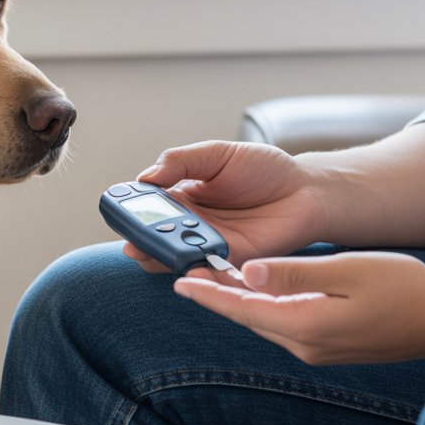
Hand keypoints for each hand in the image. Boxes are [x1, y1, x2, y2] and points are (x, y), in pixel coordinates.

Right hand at [124, 141, 322, 271]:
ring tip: (149, 250)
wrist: (306, 189)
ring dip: (159, 255)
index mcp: (183, 195)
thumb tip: (146, 177)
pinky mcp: (230, 261)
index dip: (130, 208)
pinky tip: (182, 265)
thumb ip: (181, 161)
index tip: (119, 207)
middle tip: (131, 238)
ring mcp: (208, 244)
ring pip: (173, 256)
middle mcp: (191, 223)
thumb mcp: (217, 153)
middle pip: (155, 235)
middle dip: (139, 238)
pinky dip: (192, 270)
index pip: (148, 205)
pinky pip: (205, 269)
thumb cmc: (265, 169)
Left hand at [173, 252, 424, 363]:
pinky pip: (284, 324)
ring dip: (239, 301)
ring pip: (265, 321)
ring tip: (212, 278)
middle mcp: (305, 345)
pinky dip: (264, 306)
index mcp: (306, 325)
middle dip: (217, 297)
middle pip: (249, 317)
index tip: (179, 282)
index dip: (209, 295)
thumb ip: (296, 271)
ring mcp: (317, 350)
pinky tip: (257, 290)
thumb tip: (249, 271)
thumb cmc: (405, 289)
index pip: (243, 309)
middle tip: (187, 273)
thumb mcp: (348, 270)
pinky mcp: (328, 347)